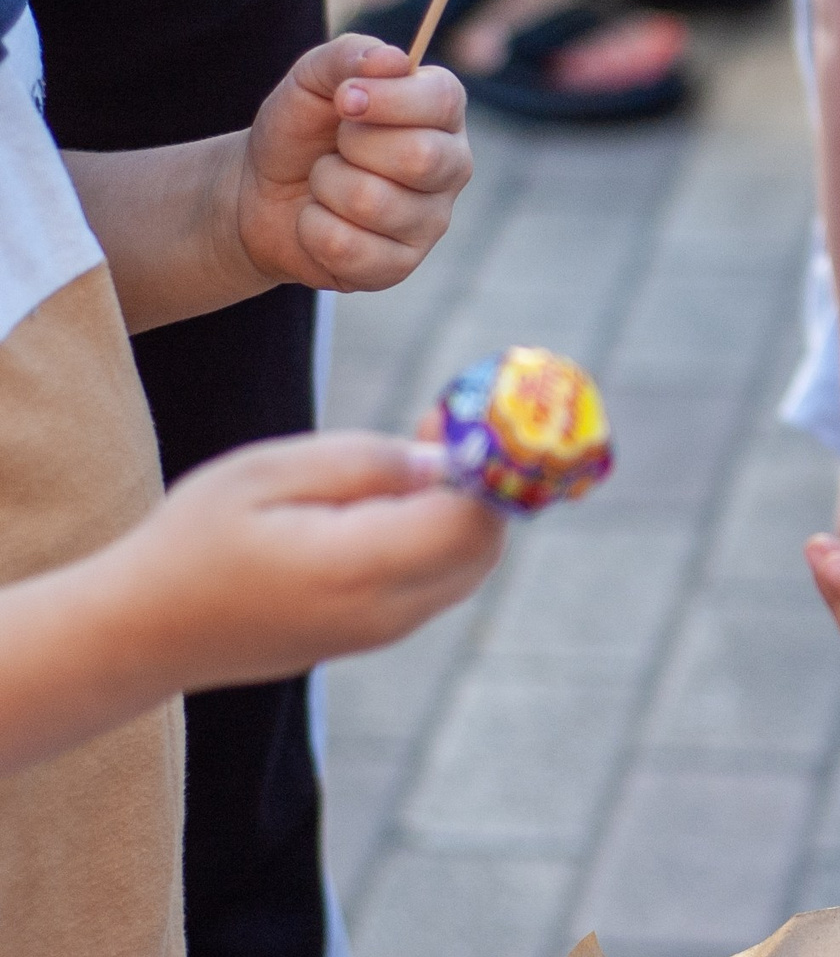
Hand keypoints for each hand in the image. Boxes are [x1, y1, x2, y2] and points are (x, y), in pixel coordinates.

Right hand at [111, 433, 504, 691]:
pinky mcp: (375, 635)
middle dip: (479, 481)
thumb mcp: (268, 475)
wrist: (144, 632)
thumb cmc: (195, 540)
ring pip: (468, 564)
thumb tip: (445, 461)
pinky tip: (387, 500)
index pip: (471, 523)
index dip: (481, 463)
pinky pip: (438, 579)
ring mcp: (383, 633)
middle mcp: (386, 613)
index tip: (443, 416)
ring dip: (459, 506)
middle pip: (483, 545)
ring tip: (402, 458)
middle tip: (428, 426)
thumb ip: (364, 463)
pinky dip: (438, 534)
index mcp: (358, 571)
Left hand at [236, 35, 471, 294]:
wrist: (261, 191)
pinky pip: (348, 248)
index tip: (343, 100)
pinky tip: (320, 220)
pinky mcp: (398, 266)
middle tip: (336, 147)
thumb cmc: (301, 129)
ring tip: (325, 183)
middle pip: (419, 157)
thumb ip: (349, 57)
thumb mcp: (312, 79)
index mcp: (442, 113)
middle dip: (352, 147)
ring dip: (325, 187)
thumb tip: (393, 60)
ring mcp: (430, 221)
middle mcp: (450, 166)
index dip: (387, 100)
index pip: (443, 100)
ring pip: (372, 202)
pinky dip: (312, 228)